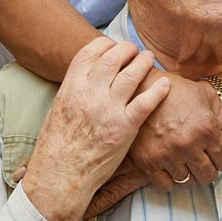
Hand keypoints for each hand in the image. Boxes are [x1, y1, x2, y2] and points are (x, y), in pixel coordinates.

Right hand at [21, 37, 170, 220]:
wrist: (59, 176)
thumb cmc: (57, 146)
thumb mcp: (59, 108)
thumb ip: (76, 89)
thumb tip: (90, 75)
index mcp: (71, 86)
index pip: (92, 51)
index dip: (106, 44)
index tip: (114, 46)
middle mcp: (90, 93)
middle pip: (115, 57)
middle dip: (128, 49)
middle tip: (135, 51)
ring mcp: (108, 109)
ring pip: (132, 74)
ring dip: (144, 62)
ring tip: (149, 59)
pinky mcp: (125, 127)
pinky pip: (146, 101)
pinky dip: (158, 90)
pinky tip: (165, 84)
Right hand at [129, 73, 221, 190]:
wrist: (141, 88)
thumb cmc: (178, 91)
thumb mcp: (208, 99)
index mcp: (206, 129)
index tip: (218, 152)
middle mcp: (188, 145)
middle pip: (208, 176)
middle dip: (210, 168)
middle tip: (204, 158)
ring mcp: (167, 155)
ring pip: (187, 182)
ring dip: (190, 174)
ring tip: (187, 160)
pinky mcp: (148, 162)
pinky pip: (165, 185)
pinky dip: (171, 180)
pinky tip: (172, 166)